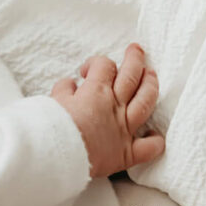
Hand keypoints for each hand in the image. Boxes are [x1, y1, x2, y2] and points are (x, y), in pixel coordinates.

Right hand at [50, 42, 162, 176]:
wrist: (54, 155)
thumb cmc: (50, 128)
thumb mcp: (53, 100)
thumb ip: (65, 89)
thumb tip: (71, 85)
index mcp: (95, 91)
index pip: (105, 66)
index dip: (97, 63)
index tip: (88, 71)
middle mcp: (114, 106)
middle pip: (131, 75)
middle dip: (135, 59)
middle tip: (136, 50)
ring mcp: (123, 129)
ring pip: (146, 102)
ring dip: (151, 86)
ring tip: (152, 75)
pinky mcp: (126, 153)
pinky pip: (149, 148)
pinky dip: (155, 141)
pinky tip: (154, 136)